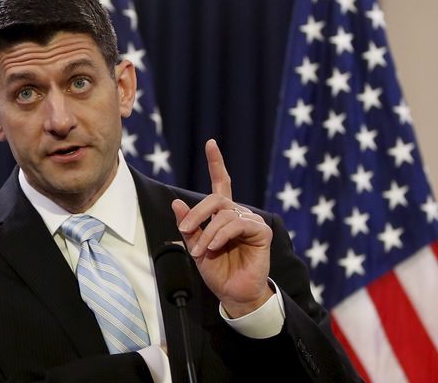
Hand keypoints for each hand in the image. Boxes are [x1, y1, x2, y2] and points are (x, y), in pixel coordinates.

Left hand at [171, 139, 272, 317]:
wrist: (234, 294)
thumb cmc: (217, 271)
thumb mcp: (195, 247)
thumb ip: (189, 226)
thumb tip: (176, 202)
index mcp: (223, 214)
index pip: (221, 183)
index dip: (216, 163)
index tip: (210, 143)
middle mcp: (238, 213)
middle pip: (216, 199)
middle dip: (197, 213)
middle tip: (186, 231)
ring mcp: (251, 221)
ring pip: (224, 213)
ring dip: (207, 233)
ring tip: (200, 251)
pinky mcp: (261, 231)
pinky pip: (237, 223)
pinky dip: (221, 235)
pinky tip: (215, 247)